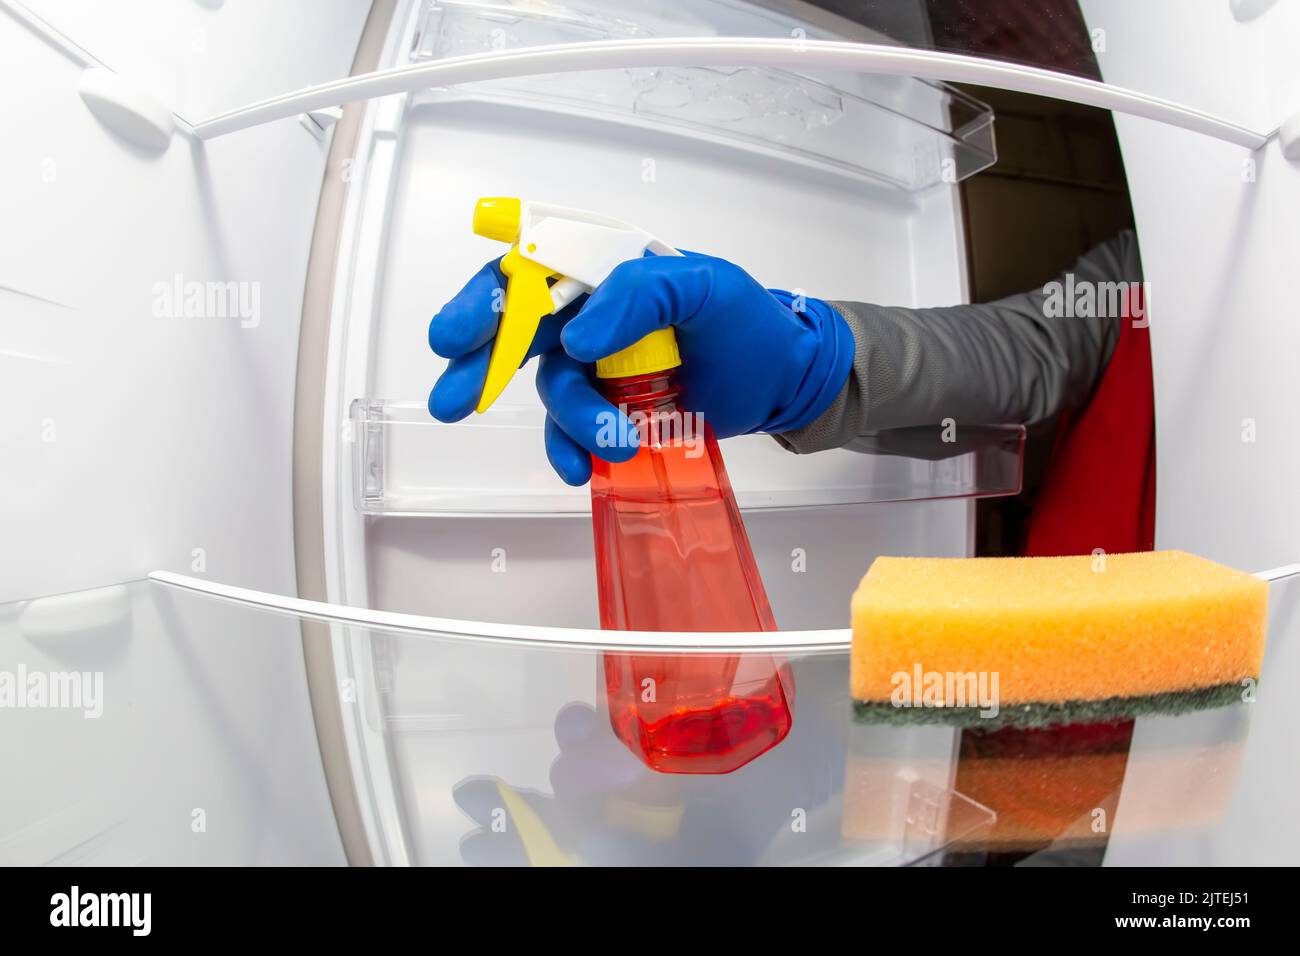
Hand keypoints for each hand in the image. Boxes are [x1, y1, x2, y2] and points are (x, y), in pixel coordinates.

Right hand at [428, 253, 853, 484]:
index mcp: (605, 270)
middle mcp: (590, 316)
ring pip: (553, 391)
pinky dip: (570, 451)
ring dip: (572, 419)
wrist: (783, 381)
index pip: (530, 272)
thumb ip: (639, 295)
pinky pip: (570, 433)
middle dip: (478, 367)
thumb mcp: (704, 288)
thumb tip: (579, 336)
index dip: (487, 302)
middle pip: (516, 333)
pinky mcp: (609, 410)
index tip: (457, 336)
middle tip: (453, 400)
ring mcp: (597, 367)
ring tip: (616, 439)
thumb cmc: (747, 323)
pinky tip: (582, 467)